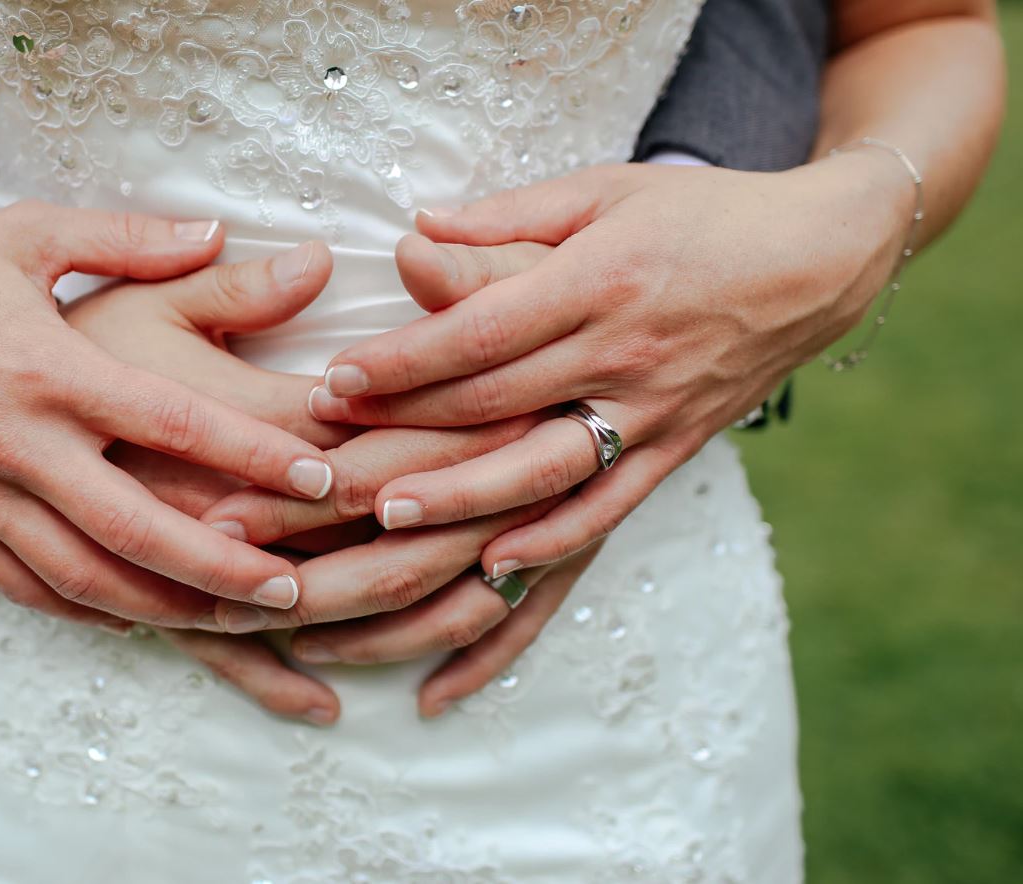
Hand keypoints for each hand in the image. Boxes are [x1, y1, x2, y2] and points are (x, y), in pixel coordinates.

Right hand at [0, 202, 341, 627]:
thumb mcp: (30, 233)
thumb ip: (129, 238)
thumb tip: (222, 228)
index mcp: (50, 368)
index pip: (171, 422)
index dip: (250, 456)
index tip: (320, 480)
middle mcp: (18, 443)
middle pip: (136, 529)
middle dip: (222, 570)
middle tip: (295, 590)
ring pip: (86, 578)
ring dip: (167, 608)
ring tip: (237, 620)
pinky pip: (30, 589)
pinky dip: (92, 612)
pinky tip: (144, 618)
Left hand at [309, 158, 912, 575]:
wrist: (818, 260)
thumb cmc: (698, 215)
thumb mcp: (605, 190)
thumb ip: (507, 218)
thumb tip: (410, 234)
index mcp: (599, 279)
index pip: (482, 330)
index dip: (405, 362)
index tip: (337, 382)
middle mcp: (623, 353)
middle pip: (496, 406)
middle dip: (403, 434)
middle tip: (323, 462)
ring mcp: (651, 412)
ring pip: (544, 473)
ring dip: (462, 504)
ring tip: (386, 523)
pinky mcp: (672, 453)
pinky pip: (606, 512)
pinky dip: (552, 547)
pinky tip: (494, 576)